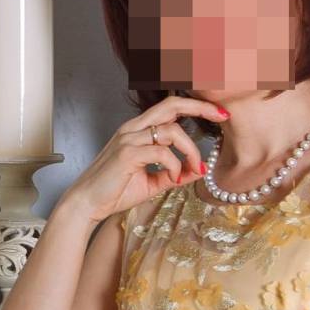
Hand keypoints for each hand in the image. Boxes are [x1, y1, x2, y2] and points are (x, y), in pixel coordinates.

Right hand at [60, 95, 228, 225]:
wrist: (86, 205)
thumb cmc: (115, 191)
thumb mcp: (153, 182)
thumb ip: (175, 173)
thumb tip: (200, 170)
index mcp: (138, 130)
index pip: (170, 107)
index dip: (196, 106)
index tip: (219, 113)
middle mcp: (133, 128)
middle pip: (172, 104)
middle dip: (201, 107)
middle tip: (223, 116)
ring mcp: (129, 139)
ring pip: (172, 131)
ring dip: (190, 151)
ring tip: (192, 169)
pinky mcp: (127, 154)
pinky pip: (162, 152)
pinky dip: (174, 166)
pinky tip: (172, 179)